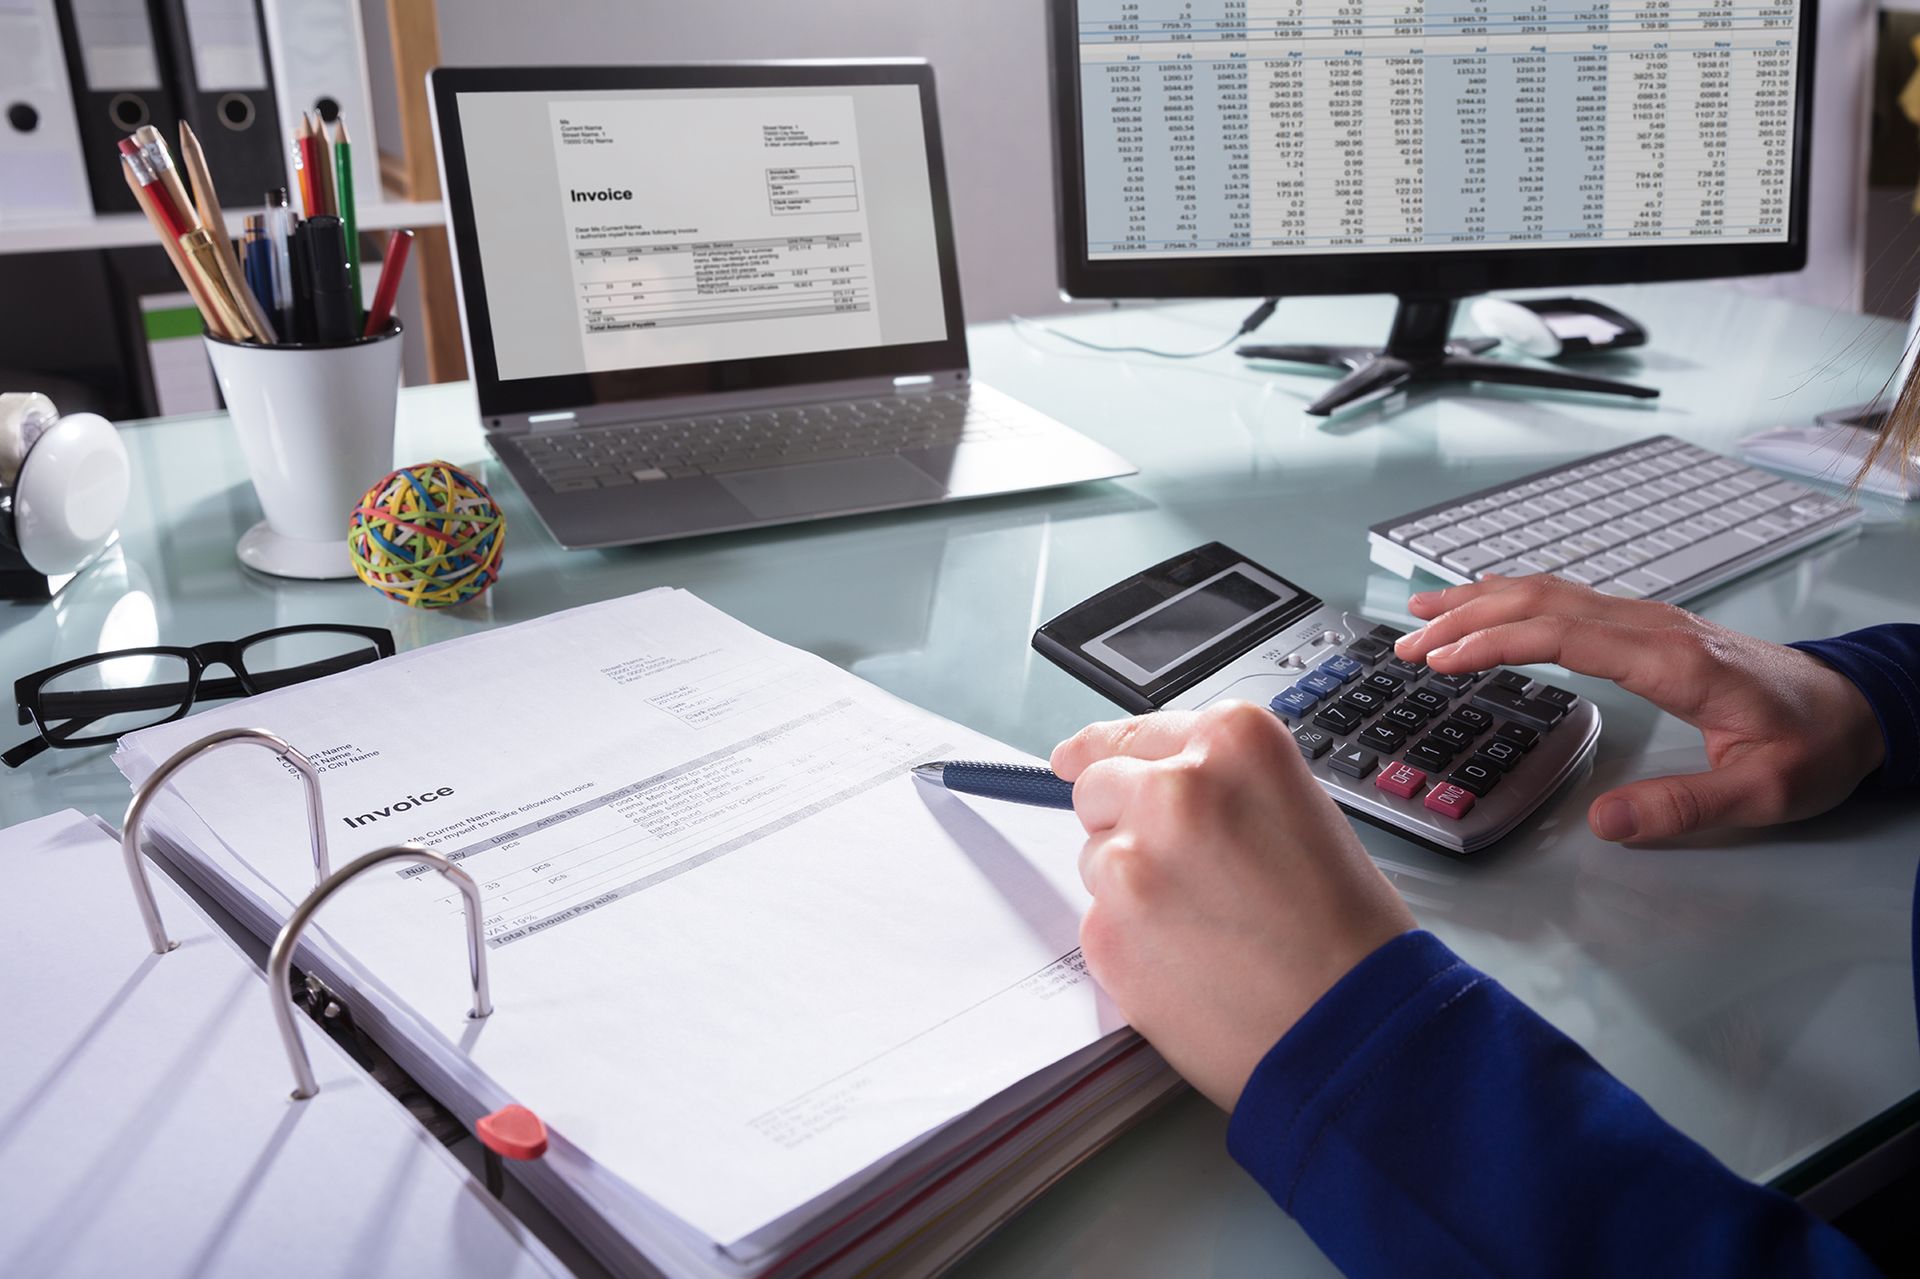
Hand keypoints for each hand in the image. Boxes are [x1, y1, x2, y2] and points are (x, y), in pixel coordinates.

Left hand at [1051, 703, 1414, 1110]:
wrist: (1354, 1028)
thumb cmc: (1347, 929)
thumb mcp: (1298, 810)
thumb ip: (1222, 785)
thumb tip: (1152, 781)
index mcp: (1232, 744)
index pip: (1137, 731)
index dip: (1110, 751)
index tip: (1078, 756)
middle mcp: (1175, 788)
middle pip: (1100, 786)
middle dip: (1124, 820)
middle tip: (1180, 870)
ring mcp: (1132, 860)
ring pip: (1096, 857)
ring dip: (1130, 884)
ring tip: (1205, 925)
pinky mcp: (1106, 931)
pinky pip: (1097, 920)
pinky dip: (1129, 940)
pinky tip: (1189, 963)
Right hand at [1394, 575, 1884, 841]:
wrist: (1858, 706)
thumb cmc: (1815, 746)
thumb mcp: (1763, 793)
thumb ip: (1684, 808)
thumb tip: (1605, 823)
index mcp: (1673, 661)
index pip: (1564, 636)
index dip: (1495, 642)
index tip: (1440, 659)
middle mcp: (1655, 627)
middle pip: (1544, 602)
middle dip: (1467, 618)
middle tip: (1407, 644)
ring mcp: (1651, 620)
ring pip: (1552, 592)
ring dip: (1483, 600)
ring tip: (1422, 614)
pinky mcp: (1649, 627)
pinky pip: (1569, 599)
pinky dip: (1515, 599)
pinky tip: (1487, 605)